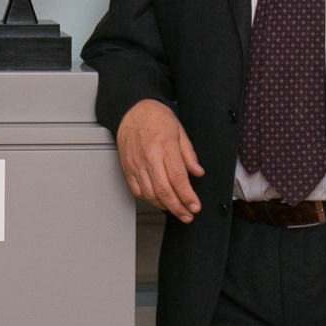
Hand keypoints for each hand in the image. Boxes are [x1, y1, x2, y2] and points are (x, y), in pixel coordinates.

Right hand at [116, 99, 203, 221]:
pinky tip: (158, 200)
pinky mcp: (127, 168)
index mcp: (165, 146)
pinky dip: (148, 199)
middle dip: (178, 207)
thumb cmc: (156, 118)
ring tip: (175, 209)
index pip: (178, 178)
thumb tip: (198, 172)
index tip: (195, 206)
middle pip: (163, 190)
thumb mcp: (180, 131)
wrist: (132, 110)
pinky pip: (137, 190)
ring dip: (164, 205)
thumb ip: (189, 154)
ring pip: (149, 193)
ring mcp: (136, 163)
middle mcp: (149, 157)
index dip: (187, 196)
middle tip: (187, 215)